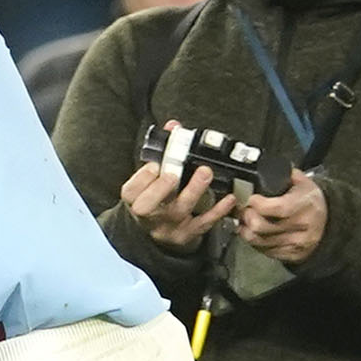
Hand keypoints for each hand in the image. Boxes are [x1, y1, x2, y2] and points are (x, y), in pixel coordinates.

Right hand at [121, 159, 236, 251]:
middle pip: (148, 206)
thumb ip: (163, 152)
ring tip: (205, 173)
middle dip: (161, 188)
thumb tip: (173, 126)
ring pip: (179, 210)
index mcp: (136, 200)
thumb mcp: (152, 179)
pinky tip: (228, 198)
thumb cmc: (157, 198)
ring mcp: (168, 226)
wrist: (161, 230)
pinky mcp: (188, 234)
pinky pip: (203, 223)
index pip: (131, 192)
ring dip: (193, 191)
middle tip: (174, 174)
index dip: (142, 178)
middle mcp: (149, 216)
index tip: (155, 165)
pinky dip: (217, 211)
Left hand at [234, 168, 326, 264]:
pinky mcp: (291, 255)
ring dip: (246, 230)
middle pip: (260, 227)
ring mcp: (296, 243)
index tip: (250, 198)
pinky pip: (264, 251)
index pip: (275, 208)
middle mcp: (302, 227)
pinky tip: (255, 232)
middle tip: (243, 209)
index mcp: (305, 205)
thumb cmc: (310, 200)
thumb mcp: (303, 183)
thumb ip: (284, 176)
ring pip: (258, 241)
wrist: (329, 221)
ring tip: (245, 221)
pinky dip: (255, 242)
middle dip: (246, 216)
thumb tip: (264, 170)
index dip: (256, 203)